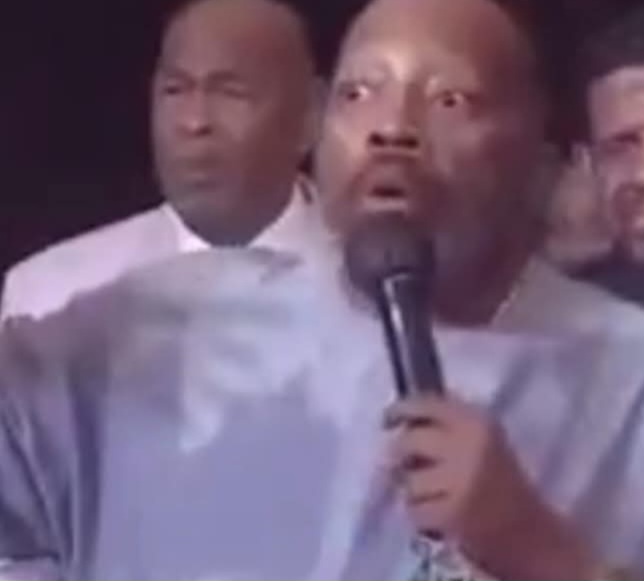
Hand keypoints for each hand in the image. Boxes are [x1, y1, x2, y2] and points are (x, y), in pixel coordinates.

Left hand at [386, 394, 596, 579]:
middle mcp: (469, 445)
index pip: (426, 404)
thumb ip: (446, 426)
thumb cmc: (501, 483)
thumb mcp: (481, 441)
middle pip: (406, 441)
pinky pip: (414, 509)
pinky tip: (440, 516)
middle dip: (400, 457)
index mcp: (477, 421)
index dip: (400, 409)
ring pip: (407, 479)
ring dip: (413, 491)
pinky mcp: (454, 513)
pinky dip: (421, 516)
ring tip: (434, 496)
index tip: (388, 419)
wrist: (534, 534)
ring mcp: (461, 479)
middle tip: (407, 466)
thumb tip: (397, 423)